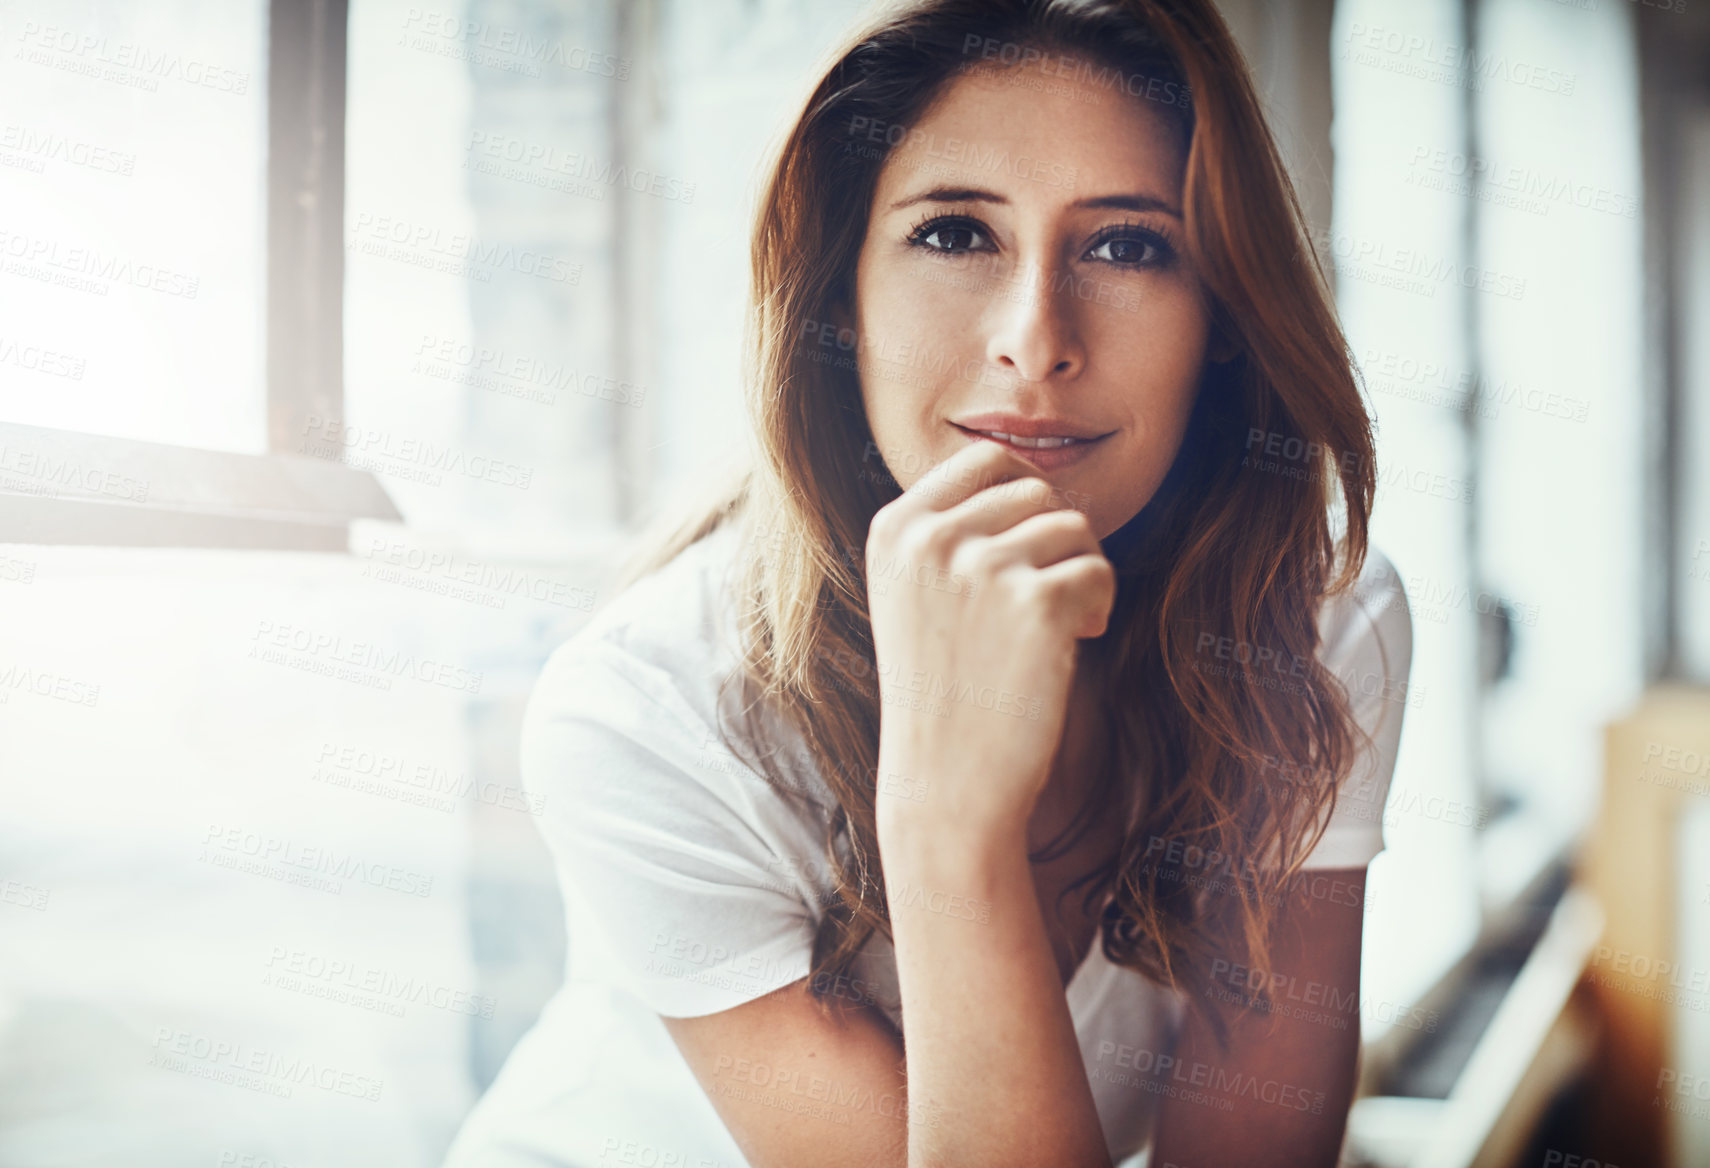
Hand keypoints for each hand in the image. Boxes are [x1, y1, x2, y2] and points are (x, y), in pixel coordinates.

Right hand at [864, 439, 1115, 841]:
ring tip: (1060, 626)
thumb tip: (1033, 481)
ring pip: (1074, 527)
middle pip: (1035, 490)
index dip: (1023, 498)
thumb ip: (952, 531)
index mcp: (894, 528)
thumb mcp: (915, 594)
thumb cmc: (941, 693)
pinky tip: (1074, 644)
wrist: (946, 785)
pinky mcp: (1036, 602)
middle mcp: (931, 537)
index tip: (1025, 550)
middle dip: (1056, 541)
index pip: (984, 459)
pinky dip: (1099, 606)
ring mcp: (981, 566)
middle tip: (1048, 599)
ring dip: (1081, 572)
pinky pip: (1099, 572)